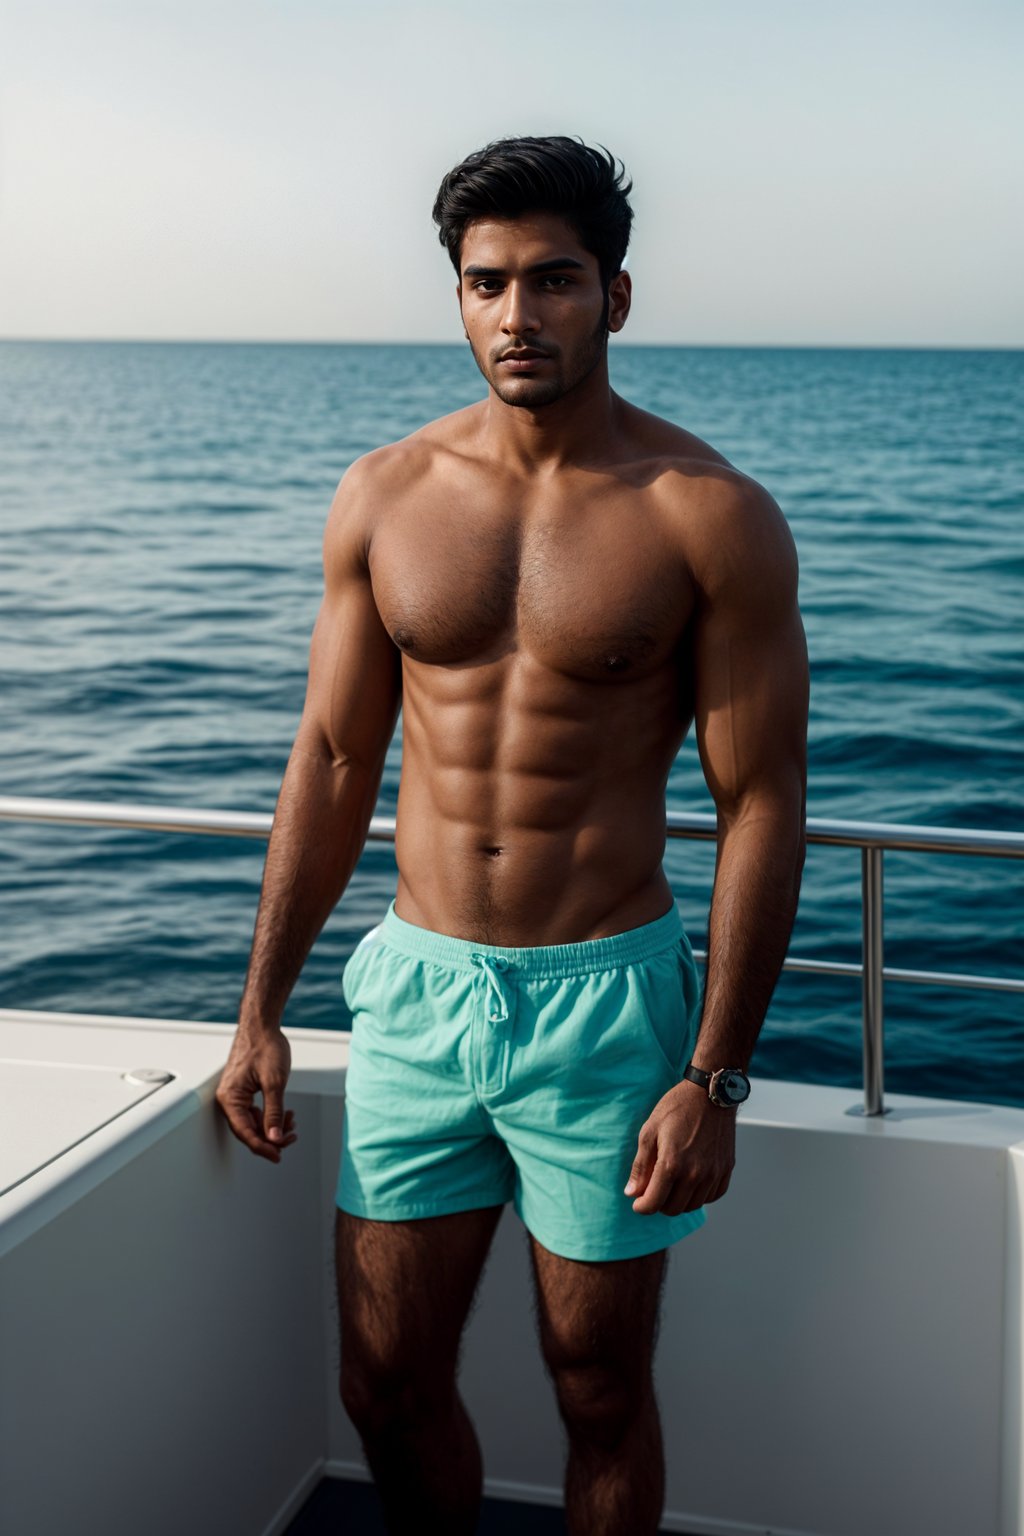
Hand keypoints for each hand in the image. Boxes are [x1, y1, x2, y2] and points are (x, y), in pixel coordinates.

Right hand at [215, 1027, 297, 1162]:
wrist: (261, 1025)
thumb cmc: (265, 1047)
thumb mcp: (275, 1082)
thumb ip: (274, 1113)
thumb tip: (275, 1138)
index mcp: (230, 1098)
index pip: (245, 1132)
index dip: (262, 1147)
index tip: (278, 1156)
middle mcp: (229, 1099)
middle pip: (248, 1130)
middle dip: (270, 1138)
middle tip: (291, 1139)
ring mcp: (236, 1095)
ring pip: (253, 1122)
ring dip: (272, 1127)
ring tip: (291, 1123)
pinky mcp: (244, 1090)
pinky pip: (255, 1111)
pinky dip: (270, 1115)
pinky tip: (285, 1114)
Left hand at [624, 1080, 735, 1214]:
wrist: (710, 1093)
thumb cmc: (677, 1108)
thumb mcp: (649, 1131)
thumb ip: (640, 1166)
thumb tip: (631, 1193)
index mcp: (671, 1164)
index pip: (653, 1204)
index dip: (641, 1207)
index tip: (637, 1201)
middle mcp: (695, 1174)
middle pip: (673, 1209)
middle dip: (658, 1203)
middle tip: (653, 1188)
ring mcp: (713, 1173)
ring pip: (692, 1205)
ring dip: (679, 1200)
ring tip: (671, 1182)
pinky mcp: (726, 1170)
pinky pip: (711, 1196)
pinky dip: (699, 1195)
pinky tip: (691, 1180)